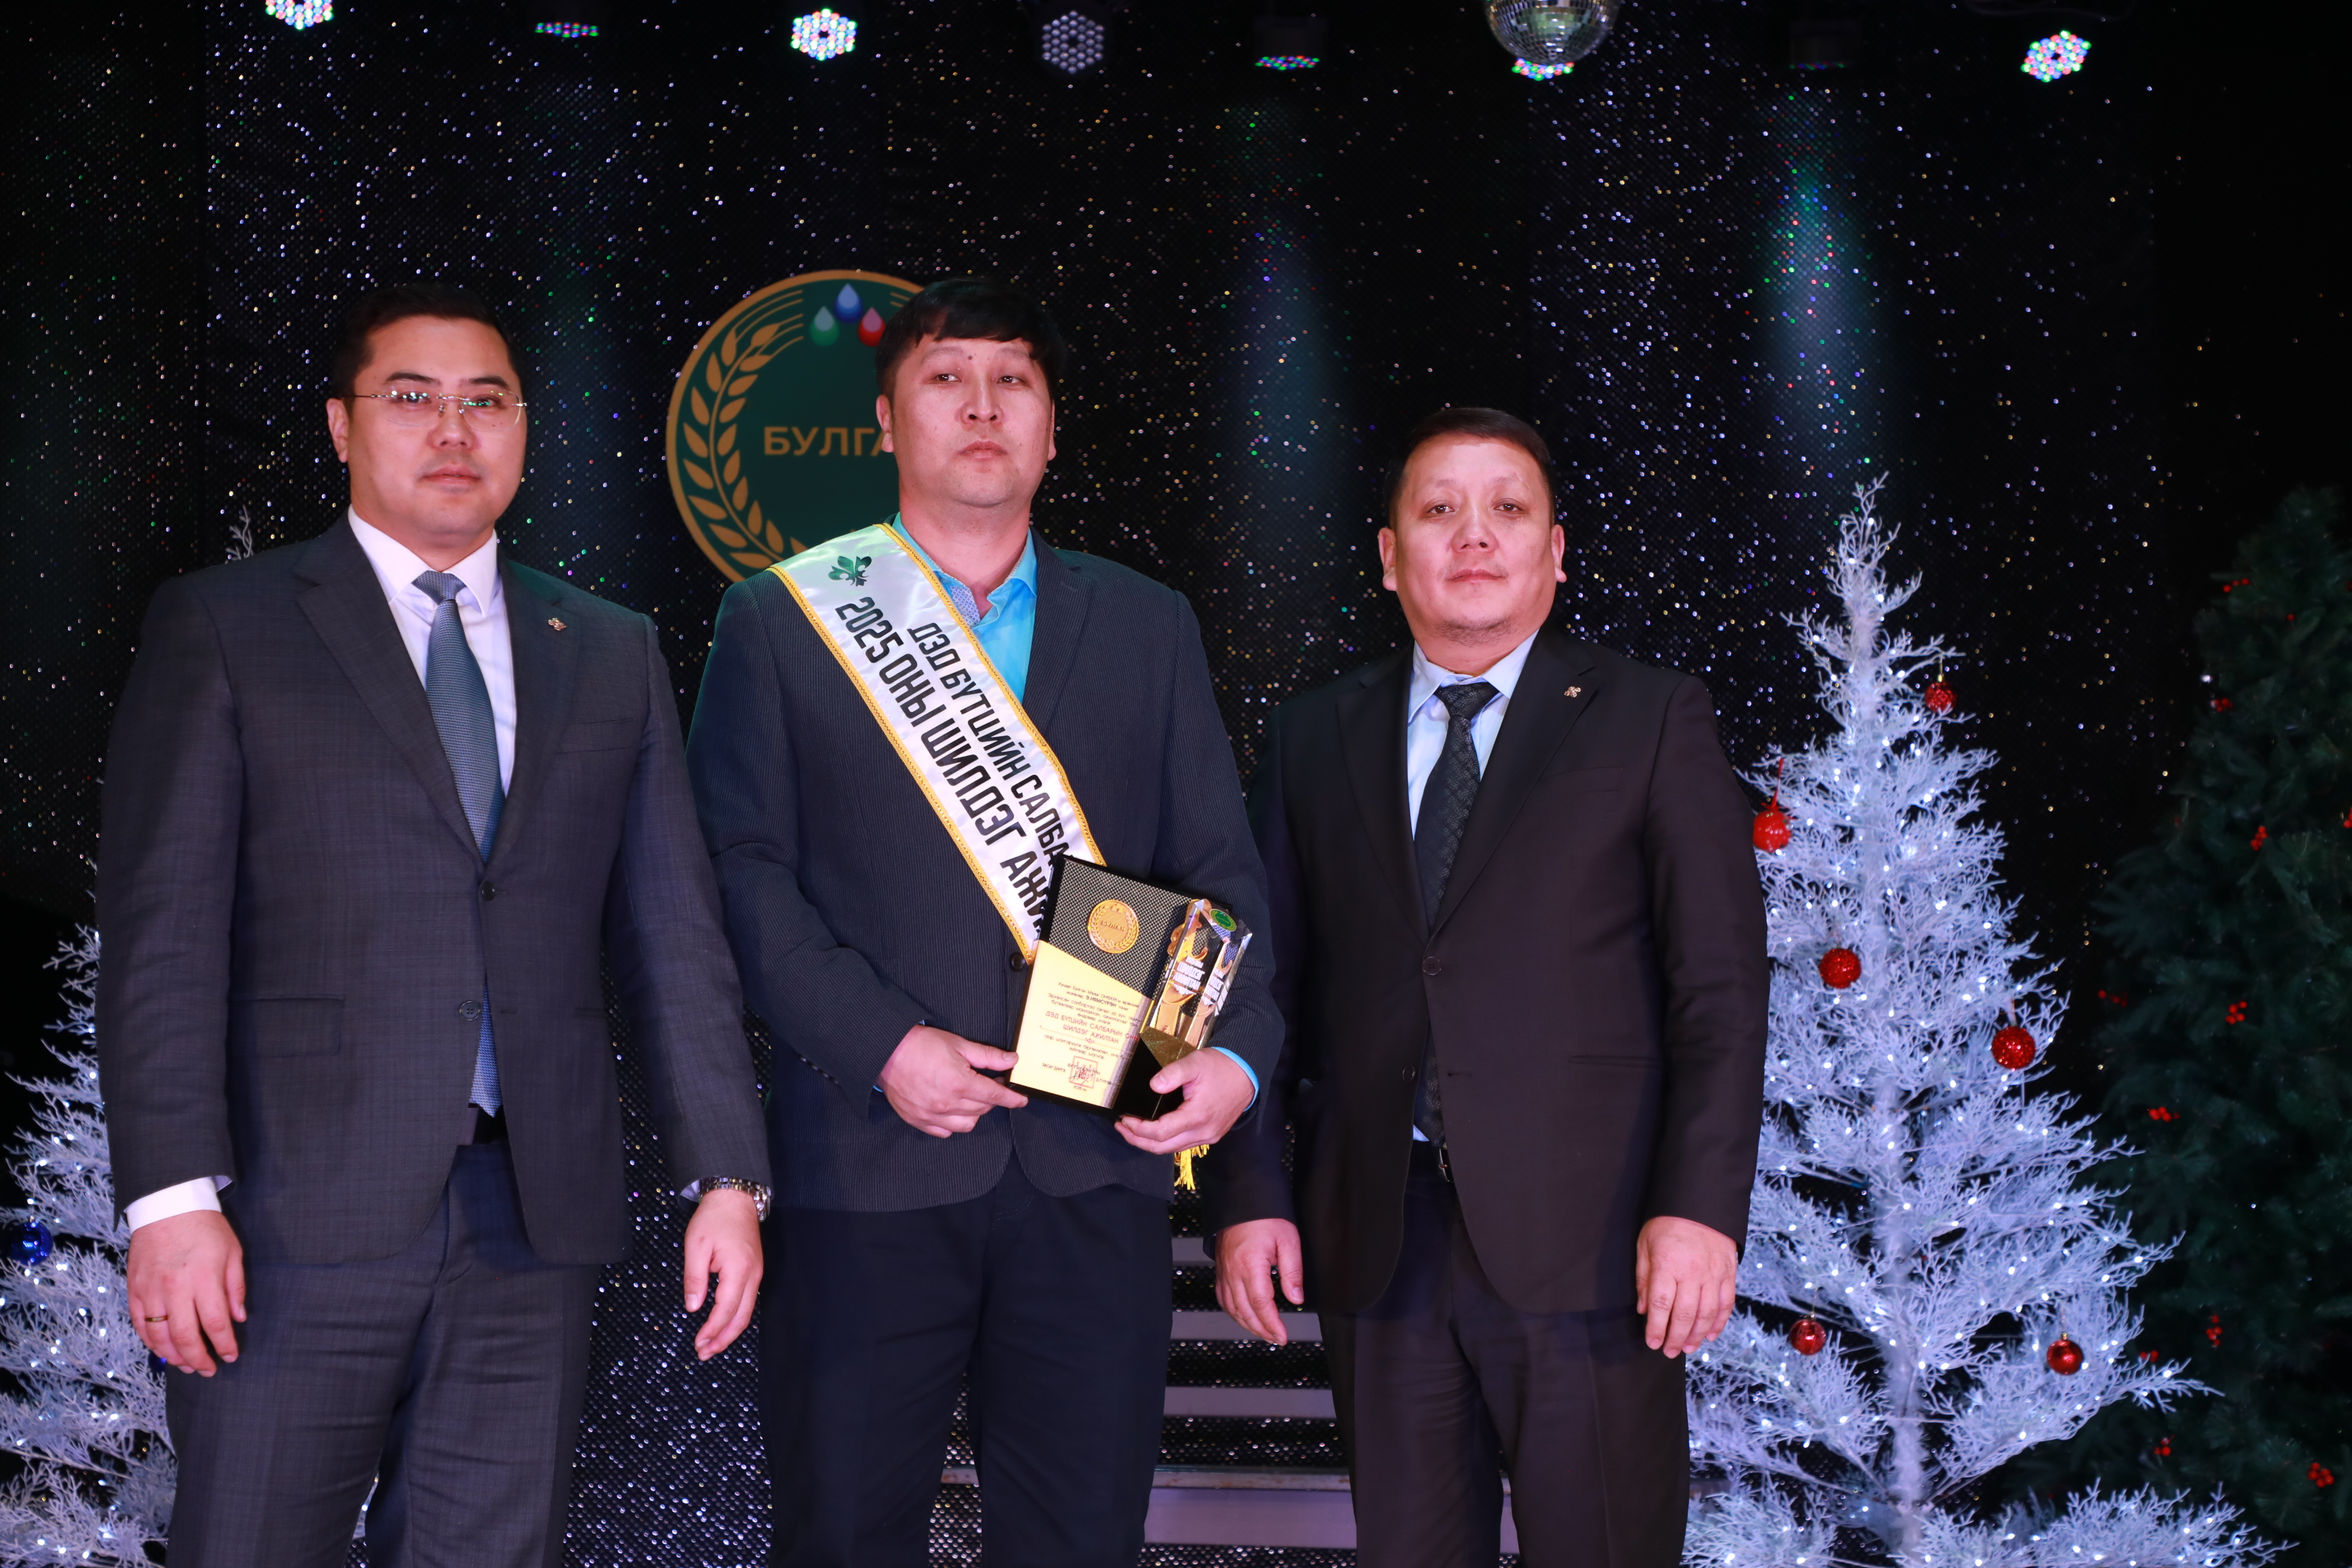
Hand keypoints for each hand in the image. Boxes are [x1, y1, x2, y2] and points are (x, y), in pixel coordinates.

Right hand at [126, 1210, 245, 1375]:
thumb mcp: (233, 1252)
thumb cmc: (206, 1228)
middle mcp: (175, 1289)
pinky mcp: (134, 1289)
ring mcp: (150, 1291)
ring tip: (186, 1365)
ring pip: (158, 1337)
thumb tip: (239, 1318)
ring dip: (172, 1356)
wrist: (167, 1205)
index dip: (224, 1345)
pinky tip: (162, 1349)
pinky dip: (150, 1342)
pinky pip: (139, 1324)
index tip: (231, 1356)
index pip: (215, 1324)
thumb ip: (236, 1288)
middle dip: (198, 1359)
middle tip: (208, 1370)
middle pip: (185, 1337)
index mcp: (204, 1279)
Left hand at [683, 1187, 763, 1360]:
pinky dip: (735, 1318)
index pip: (726, 1309)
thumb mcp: (696, 1245)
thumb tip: (693, 1307)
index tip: (698, 1343)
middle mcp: (753, 1274)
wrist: (735, 1197)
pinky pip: (747, 1301)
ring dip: (729, 1331)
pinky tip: (722, 1324)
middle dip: (723, 1339)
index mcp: (739, 1269)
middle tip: (704, 1354)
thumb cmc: (714, 1218)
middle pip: (742, 1317)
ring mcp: (756, 1273)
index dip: (712, 1329)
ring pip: (746, 1312)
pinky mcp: (754, 1271)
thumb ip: (694, 1278)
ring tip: (711, 1345)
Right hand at [879, 1024, 1026, 1137]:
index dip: (1012, 1098)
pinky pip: (944, 1131)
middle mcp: (947, 1104)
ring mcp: (931, 1115)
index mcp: (959, 1083)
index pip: (995, 1096)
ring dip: (975, 1112)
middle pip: (982, 1109)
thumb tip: (1011, 1060)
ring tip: (971, 1096)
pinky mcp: (918, 1120)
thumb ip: (988, 1056)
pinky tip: (953, 1109)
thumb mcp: (959, 1044)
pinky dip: (953, 1123)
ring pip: (967, 1124)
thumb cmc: (922, 1045)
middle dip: (992, 1098)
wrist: (887, 1051)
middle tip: (990, 1083)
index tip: (1021, 1100)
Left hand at [1114, 1049, 1255, 1154]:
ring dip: (1151, 1142)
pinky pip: (1182, 1144)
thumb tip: (1153, 1085)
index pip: (1160, 1133)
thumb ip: (1172, 1074)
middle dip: (1138, 1140)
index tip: (1125, 1118)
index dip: (1138, 1129)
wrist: (1247, 1072)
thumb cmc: (1221, 1067)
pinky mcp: (1211, 1134)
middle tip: (1121, 1128)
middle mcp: (1203, 1132)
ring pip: (1172, 1148)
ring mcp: (1208, 1136)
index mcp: (1197, 1116)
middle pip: (1162, 1147)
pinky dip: (1165, 1140)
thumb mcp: (1194, 1063)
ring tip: (1133, 1129)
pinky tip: (1156, 1129)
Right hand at [1215, 1218, 1304, 1344]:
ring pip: (1232, 1308)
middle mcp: (1233, 1271)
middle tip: (1276, 1339)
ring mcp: (1224, 1271)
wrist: (1243, 1198)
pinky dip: (1233, 1312)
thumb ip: (1293, 1272)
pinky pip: (1223, 1297)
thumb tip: (1296, 1299)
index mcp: (1250, 1264)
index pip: (1260, 1304)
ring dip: (1247, 1324)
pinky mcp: (1221, 1268)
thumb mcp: (1288, 1240)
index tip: (1282, 1336)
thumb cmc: (1265, 1215)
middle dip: (1261, 1330)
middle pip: (1244, 1311)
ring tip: (1263, 1333)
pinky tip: (1243, 1316)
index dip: (1271, 1324)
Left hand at [1635, 1214, 1738, 1357]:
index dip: (1657, 1328)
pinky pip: (1726, 1304)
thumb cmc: (1667, 1223)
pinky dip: (1719, 1323)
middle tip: (1669, 1352)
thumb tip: (1644, 1309)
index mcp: (1668, 1264)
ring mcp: (1713, 1274)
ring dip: (1697, 1335)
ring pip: (1707, 1314)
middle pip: (1685, 1315)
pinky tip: (1710, 1335)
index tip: (1652, 1342)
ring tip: (1687, 1348)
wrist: (1700, 1202)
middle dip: (1676, 1338)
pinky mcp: (1728, 1273)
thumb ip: (1644, 1278)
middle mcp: (1692, 1272)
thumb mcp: (1645, 1244)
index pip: (1662, 1305)